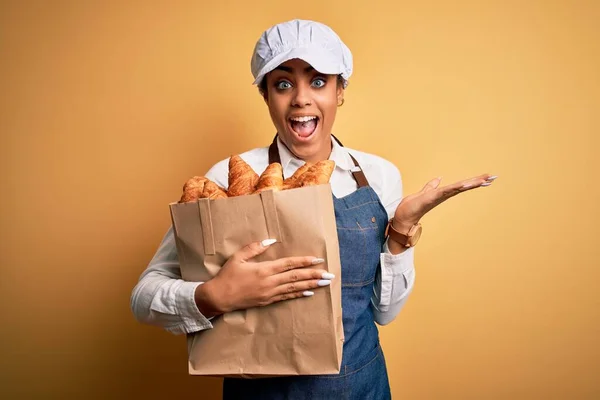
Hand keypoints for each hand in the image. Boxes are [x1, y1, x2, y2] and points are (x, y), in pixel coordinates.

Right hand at [195, 239, 333, 316]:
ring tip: (325, 283)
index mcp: (264, 270)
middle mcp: (270, 282)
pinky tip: (309, 292)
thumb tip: (271, 241)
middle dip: (314, 275)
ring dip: (311, 285)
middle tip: (329, 274)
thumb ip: (254, 248)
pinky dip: (299, 294)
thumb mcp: (238, 257)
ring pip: (294, 288)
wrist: (219, 298)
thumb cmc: (227, 276)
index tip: (317, 260)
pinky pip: (287, 297)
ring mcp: (270, 293)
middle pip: (296, 277)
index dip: (304, 261)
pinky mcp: (267, 301)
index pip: (289, 264)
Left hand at [392, 173, 497, 232]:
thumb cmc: (413, 207)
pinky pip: (446, 190)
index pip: (462, 185)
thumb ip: (432, 186)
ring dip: (471, 183)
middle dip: (478, 182)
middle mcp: (444, 195)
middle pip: (464, 186)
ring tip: (484, 179)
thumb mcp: (425, 193)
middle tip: (493, 177)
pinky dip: (456, 187)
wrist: (404, 218)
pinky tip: (465, 183)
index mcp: (444, 193)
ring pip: (459, 188)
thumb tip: (438, 178)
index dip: (474, 180)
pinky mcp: (432, 197)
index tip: (487, 177)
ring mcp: (440, 196)